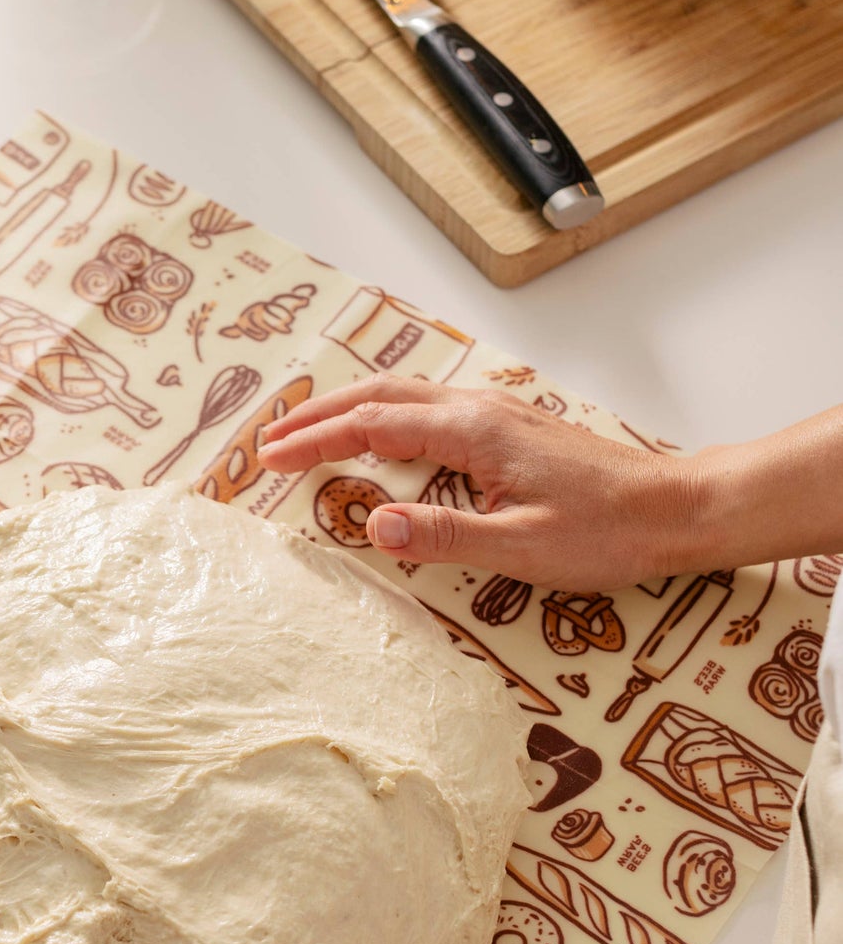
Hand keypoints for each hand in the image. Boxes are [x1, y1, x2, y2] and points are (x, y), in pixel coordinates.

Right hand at [258, 376, 699, 588]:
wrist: (673, 509)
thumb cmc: (606, 532)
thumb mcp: (521, 548)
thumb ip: (443, 535)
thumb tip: (372, 524)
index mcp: (472, 432)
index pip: (372, 427)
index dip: (315, 441)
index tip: (269, 458)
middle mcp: (479, 409)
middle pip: (378, 395)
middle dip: (318, 415)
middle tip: (270, 440)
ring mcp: (496, 413)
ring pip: (403, 394)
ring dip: (349, 410)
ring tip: (308, 432)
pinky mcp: (510, 426)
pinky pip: (428, 407)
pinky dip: (385, 415)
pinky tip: (382, 438)